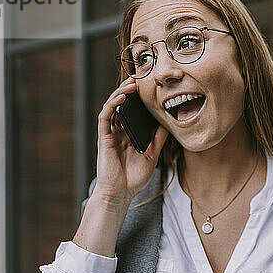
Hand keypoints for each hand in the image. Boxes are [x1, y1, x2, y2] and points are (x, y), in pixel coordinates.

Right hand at [94, 77, 168, 208]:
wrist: (120, 194)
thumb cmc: (133, 178)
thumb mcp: (151, 156)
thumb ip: (157, 140)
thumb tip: (168, 125)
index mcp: (128, 134)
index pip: (132, 110)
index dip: (138, 98)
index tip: (149, 86)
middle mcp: (118, 131)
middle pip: (121, 104)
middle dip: (129, 89)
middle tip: (140, 77)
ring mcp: (110, 133)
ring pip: (112, 106)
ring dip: (121, 92)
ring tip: (132, 83)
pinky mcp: (104, 137)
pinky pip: (105, 116)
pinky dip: (112, 104)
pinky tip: (122, 96)